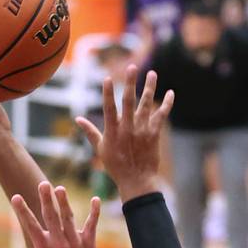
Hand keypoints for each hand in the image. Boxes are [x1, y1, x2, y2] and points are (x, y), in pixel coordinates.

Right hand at [0, 182, 99, 247]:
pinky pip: (91, 226)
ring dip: (65, 203)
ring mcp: (74, 243)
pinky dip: (94, 214)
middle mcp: (58, 243)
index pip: (30, 225)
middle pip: (51, 217)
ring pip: (69, 219)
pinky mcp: (89, 245)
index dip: (22, 211)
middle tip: (43, 183)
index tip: (15, 197)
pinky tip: (95, 199)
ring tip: (60, 188)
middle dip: (46, 200)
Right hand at [75, 64, 173, 201]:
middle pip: (129, 101)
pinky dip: (166, 104)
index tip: (107, 78)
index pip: (109, 109)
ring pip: (146, 104)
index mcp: (113, 131)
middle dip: (130, 83)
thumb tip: (77, 119)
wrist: (136, 180)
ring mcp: (142, 130)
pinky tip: (170, 93)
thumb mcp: (100, 149)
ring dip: (149, 88)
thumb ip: (90, 132)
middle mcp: (127, 128)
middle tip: (132, 67)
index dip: (107, 93)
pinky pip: (161, 116)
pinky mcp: (154, 134)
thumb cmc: (116, 166)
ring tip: (152, 73)